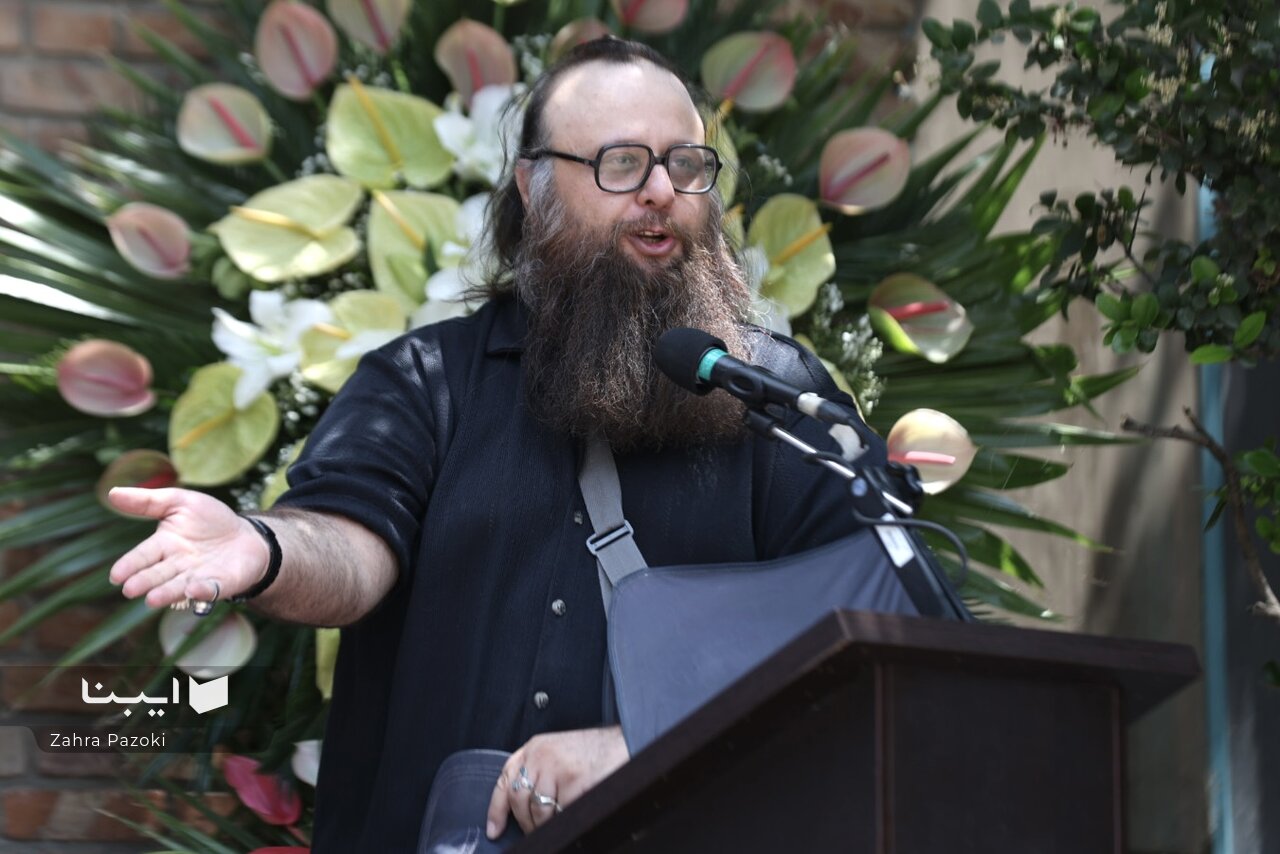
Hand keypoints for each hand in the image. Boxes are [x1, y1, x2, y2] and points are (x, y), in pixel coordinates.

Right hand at [107, 487, 268, 608]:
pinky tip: (193, 589)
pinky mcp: (221, 585)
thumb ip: (148, 501)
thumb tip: (112, 493)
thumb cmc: (209, 520)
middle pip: (157, 575)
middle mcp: (177, 566)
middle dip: (144, 582)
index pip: (142, 556)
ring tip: (152, 599)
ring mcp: (198, 577)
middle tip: (130, 589)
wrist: (246, 536)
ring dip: (166, 593)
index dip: (129, 565)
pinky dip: (202, 591)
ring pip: (178, 587)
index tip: (116, 576)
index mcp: (164, 545)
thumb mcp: (180, 502)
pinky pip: (210, 589)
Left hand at [486, 725, 628, 837]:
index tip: (494, 830)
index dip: (497, 809)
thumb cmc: (594, 751)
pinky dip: (567, 819)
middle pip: (519, 801)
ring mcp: (557, 768)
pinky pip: (562, 814)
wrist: (624, 741)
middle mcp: (541, 756)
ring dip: (547, 825)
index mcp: (535, 748)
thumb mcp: (558, 752)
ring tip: (560, 820)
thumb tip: (523, 807)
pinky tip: (576, 810)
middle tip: (536, 830)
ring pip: (539, 812)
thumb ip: (538, 771)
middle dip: (526, 823)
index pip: (506, 780)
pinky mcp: (574, 782)